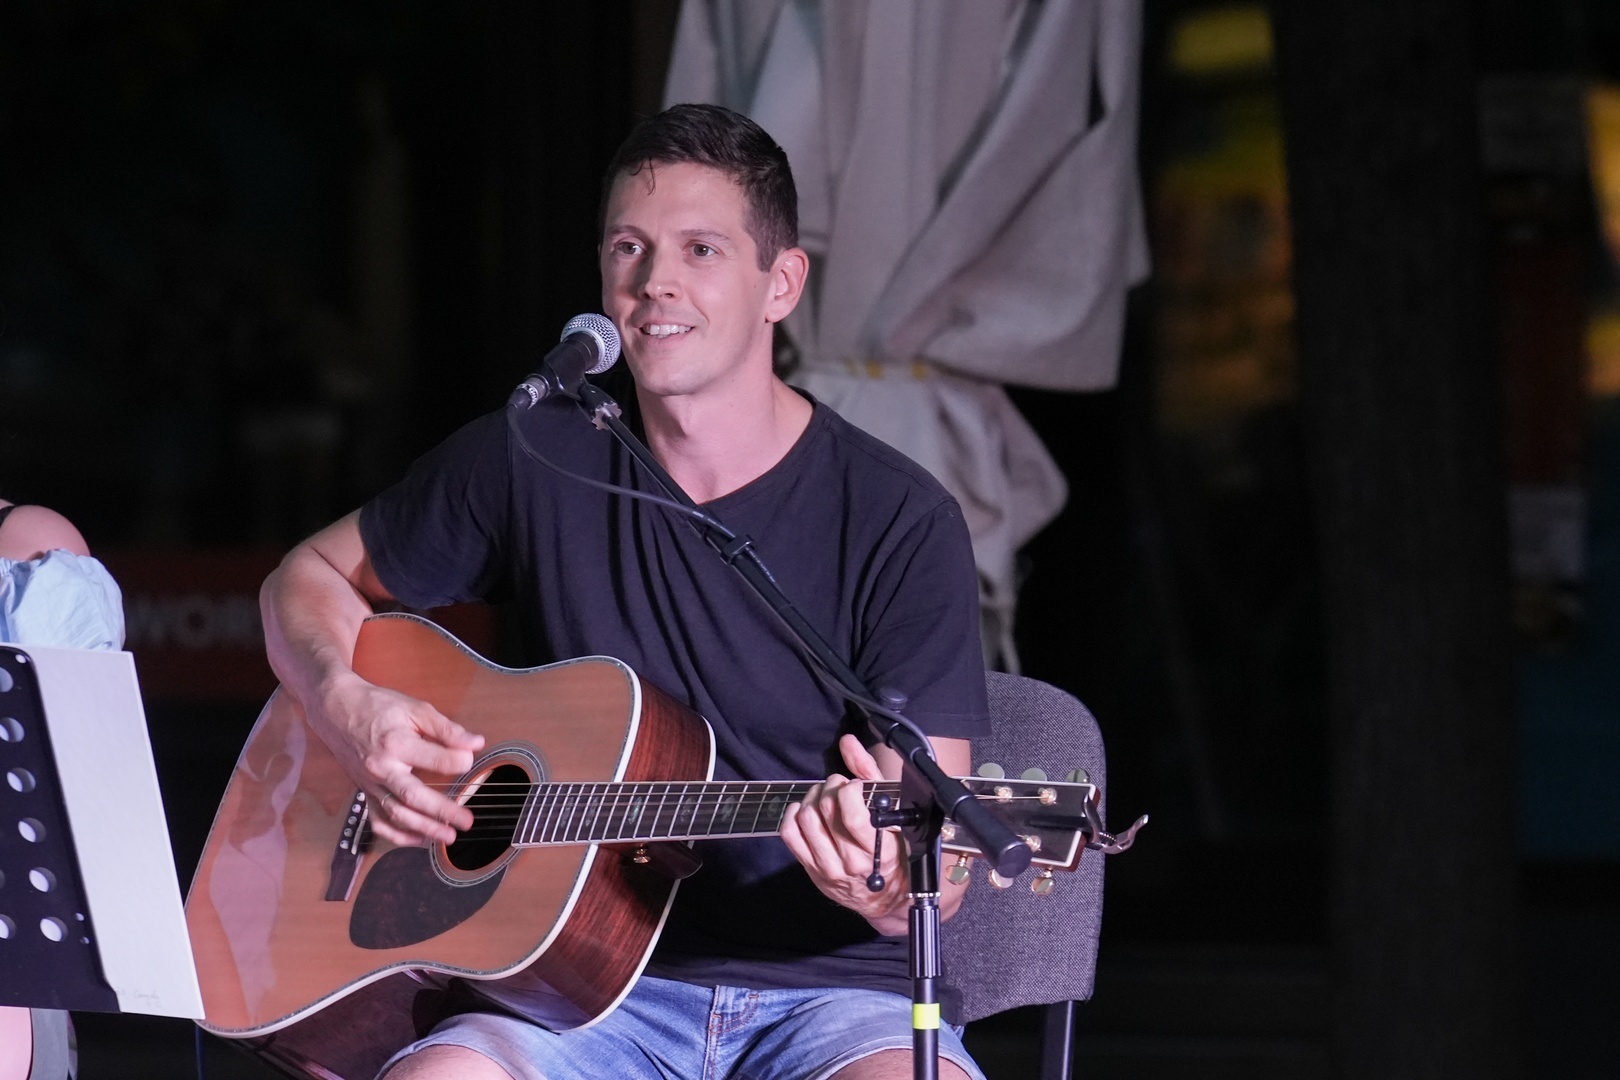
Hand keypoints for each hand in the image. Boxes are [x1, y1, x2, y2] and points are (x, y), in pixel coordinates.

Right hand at [311, 670, 484, 846]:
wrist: (336, 710)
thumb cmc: (379, 706)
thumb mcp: (415, 709)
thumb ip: (446, 728)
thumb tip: (475, 744)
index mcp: (397, 744)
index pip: (435, 760)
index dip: (458, 762)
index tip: (471, 762)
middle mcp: (381, 768)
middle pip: (413, 797)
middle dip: (442, 812)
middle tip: (467, 821)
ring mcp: (370, 784)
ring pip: (396, 814)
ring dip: (423, 829)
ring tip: (448, 837)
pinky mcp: (364, 792)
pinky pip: (378, 821)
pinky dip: (397, 835)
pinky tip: (418, 839)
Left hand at [780, 734, 910, 935]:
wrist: (886, 898)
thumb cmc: (894, 853)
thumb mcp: (893, 813)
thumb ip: (869, 774)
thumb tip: (848, 742)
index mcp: (877, 848)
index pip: (851, 813)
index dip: (848, 789)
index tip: (855, 786)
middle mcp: (850, 861)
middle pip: (825, 810)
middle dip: (831, 788)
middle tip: (839, 787)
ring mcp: (827, 867)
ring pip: (806, 819)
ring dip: (813, 798)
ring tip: (824, 798)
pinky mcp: (811, 870)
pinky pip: (790, 835)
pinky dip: (793, 815)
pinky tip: (804, 810)